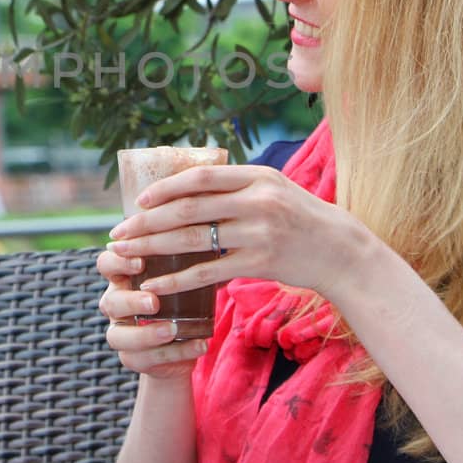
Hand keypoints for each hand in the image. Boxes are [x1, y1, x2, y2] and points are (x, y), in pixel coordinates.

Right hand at [96, 248, 207, 377]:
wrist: (182, 341)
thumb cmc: (183, 295)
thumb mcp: (184, 274)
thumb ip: (191, 254)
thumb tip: (216, 230)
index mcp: (124, 278)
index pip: (106, 263)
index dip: (117, 262)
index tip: (140, 262)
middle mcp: (116, 304)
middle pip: (109, 302)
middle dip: (131, 302)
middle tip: (154, 302)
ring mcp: (121, 332)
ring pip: (118, 336)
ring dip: (146, 334)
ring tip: (173, 330)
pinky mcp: (133, 358)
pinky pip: (147, 359)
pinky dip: (176, 352)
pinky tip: (200, 345)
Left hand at [106, 165, 376, 302]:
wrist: (342, 252)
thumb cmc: (302, 220)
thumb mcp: (275, 190)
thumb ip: (237, 188)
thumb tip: (189, 189)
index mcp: (257, 176)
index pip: (199, 178)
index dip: (165, 188)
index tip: (138, 200)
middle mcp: (257, 200)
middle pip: (188, 209)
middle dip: (148, 221)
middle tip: (120, 232)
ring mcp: (259, 232)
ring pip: (193, 240)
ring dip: (154, 248)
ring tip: (128, 256)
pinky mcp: (260, 263)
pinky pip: (208, 272)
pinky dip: (177, 280)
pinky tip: (156, 286)